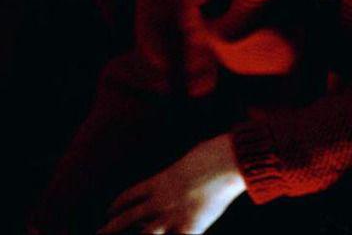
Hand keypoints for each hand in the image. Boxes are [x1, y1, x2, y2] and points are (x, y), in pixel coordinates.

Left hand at [97, 133, 245, 233]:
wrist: (224, 162)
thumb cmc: (210, 154)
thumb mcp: (186, 160)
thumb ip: (176, 173)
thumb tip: (179, 172)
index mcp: (158, 182)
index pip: (129, 196)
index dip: (117, 205)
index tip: (108, 213)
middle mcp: (160, 201)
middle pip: (127, 218)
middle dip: (111, 229)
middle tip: (99, 234)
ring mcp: (172, 216)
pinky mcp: (189, 228)